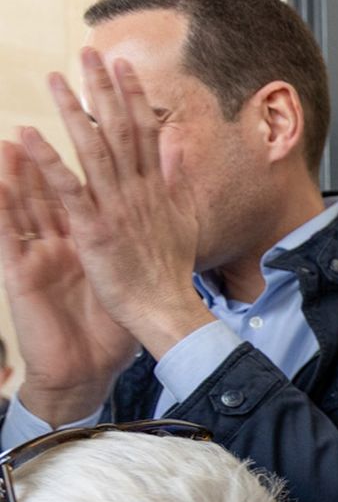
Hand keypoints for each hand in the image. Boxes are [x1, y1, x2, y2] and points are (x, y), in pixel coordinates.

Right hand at [0, 139, 137, 423]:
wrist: (85, 367)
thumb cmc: (107, 324)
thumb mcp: (126, 278)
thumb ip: (135, 246)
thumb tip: (159, 223)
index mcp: (85, 241)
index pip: (83, 196)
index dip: (86, 167)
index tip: (93, 138)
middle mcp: (58, 244)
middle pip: (49, 194)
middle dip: (46, 158)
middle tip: (45, 134)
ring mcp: (37, 257)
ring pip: (22, 208)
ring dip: (15, 175)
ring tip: (10, 142)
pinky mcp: (20, 274)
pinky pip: (7, 238)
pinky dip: (1, 210)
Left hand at [22, 50, 211, 358]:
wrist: (167, 308)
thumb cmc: (172, 271)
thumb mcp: (184, 220)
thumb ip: (178, 180)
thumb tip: (178, 147)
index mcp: (157, 188)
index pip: (145, 131)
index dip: (133, 95)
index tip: (122, 65)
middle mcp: (138, 191)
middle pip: (119, 130)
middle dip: (103, 89)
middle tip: (88, 54)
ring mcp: (116, 208)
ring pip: (92, 150)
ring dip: (72, 112)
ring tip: (54, 80)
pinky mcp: (94, 228)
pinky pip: (67, 188)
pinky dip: (48, 161)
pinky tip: (28, 135)